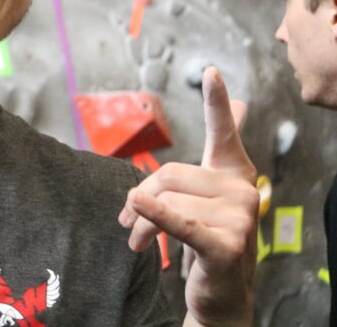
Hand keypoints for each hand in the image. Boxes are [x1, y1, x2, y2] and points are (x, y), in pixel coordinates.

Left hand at [118, 67, 257, 325]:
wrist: (220, 295)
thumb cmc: (205, 239)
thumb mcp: (199, 201)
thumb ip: (195, 168)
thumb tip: (215, 127)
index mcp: (234, 173)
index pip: (222, 131)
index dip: (216, 102)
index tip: (210, 72)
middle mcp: (243, 190)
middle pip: (168, 175)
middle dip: (139, 200)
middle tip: (125, 221)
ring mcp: (240, 219)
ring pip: (164, 203)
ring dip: (139, 225)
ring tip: (137, 241)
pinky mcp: (226, 247)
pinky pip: (179, 225)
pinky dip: (155, 217)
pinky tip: (136, 207)